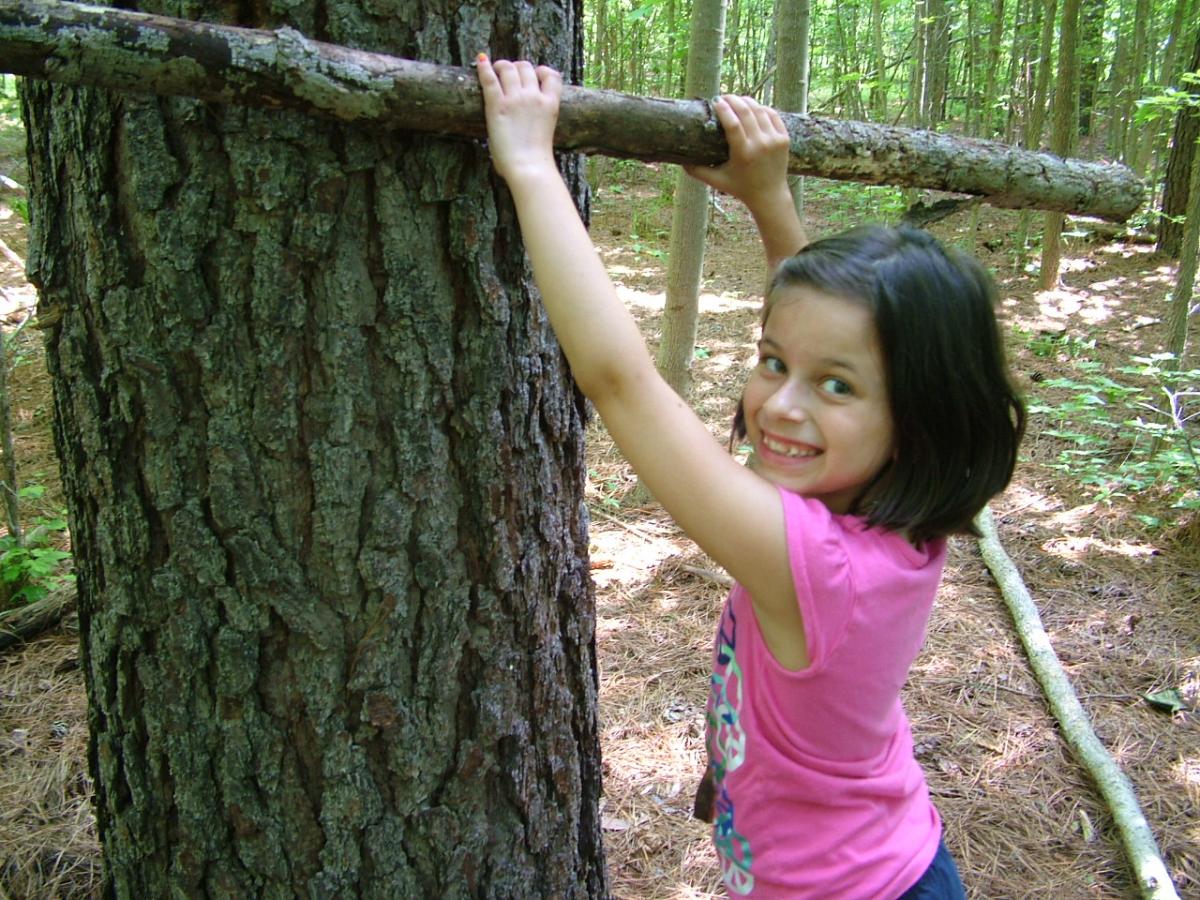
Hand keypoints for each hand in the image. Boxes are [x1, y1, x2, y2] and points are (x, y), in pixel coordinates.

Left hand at [476, 55, 561, 184]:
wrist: (529, 167)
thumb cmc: (536, 160)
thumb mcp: (545, 132)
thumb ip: (538, 119)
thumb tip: (524, 125)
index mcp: (550, 104)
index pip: (552, 75)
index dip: (542, 71)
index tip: (536, 75)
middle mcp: (534, 96)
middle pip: (526, 67)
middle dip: (518, 68)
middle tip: (509, 74)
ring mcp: (516, 99)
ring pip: (509, 68)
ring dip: (502, 66)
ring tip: (496, 69)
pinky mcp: (497, 105)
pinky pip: (489, 79)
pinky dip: (484, 67)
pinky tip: (480, 61)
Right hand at [685, 95, 790, 210]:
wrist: (769, 196)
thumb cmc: (740, 188)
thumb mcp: (717, 181)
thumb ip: (697, 171)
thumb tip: (679, 161)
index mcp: (744, 154)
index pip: (733, 123)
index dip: (723, 109)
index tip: (715, 101)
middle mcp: (761, 145)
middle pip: (746, 111)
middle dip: (733, 100)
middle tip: (724, 98)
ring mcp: (775, 140)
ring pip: (760, 110)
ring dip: (746, 101)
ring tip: (736, 101)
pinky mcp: (784, 138)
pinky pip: (772, 114)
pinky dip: (761, 108)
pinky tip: (752, 108)